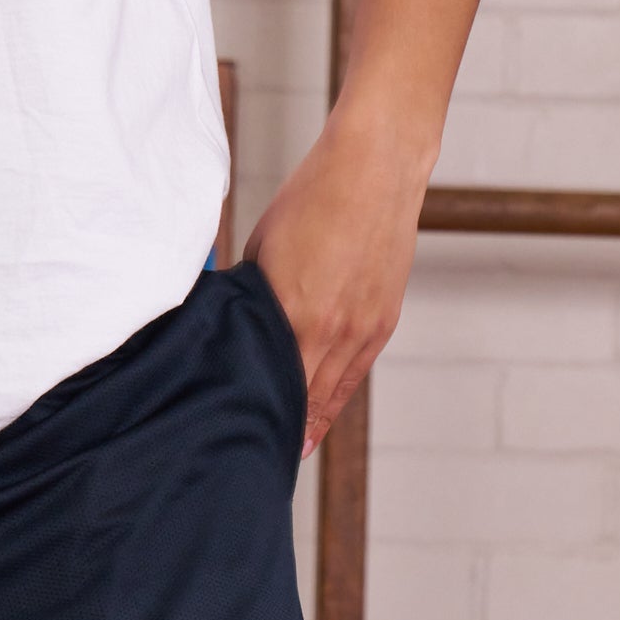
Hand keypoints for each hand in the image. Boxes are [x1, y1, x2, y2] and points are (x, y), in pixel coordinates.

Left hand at [244, 111, 430, 450]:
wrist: (376, 170)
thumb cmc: (312, 199)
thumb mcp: (263, 248)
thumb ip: (253, 295)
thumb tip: (235, 324)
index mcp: (295, 312)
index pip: (274, 383)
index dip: (259, 412)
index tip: (242, 434)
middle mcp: (334, 329)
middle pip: (304, 398)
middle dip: (283, 425)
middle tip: (259, 450)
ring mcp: (365, 328)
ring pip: (334, 392)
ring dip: (313, 418)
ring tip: (292, 445)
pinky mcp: (384, 320)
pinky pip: (357, 371)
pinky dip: (338, 393)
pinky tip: (322, 409)